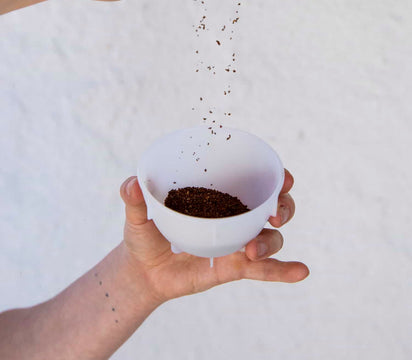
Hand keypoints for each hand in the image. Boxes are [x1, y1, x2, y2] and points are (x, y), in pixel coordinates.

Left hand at [119, 171, 308, 304]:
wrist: (143, 271)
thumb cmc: (146, 233)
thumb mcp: (138, 216)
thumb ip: (134, 199)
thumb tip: (131, 184)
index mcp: (219, 194)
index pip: (254, 179)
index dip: (275, 175)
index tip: (284, 176)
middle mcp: (236, 215)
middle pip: (275, 205)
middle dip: (283, 206)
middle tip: (273, 214)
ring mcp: (239, 241)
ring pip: (272, 237)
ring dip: (272, 241)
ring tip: (252, 251)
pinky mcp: (235, 266)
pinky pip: (265, 270)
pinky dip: (284, 270)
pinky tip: (301, 271)